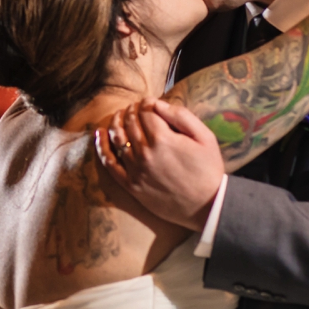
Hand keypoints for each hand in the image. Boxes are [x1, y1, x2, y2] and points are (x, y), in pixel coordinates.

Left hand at [97, 100, 223, 230]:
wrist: (206, 206)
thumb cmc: (208, 170)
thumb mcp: (205, 137)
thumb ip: (181, 116)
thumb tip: (158, 103)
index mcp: (163, 139)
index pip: (146, 111)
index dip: (146, 103)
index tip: (149, 102)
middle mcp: (145, 153)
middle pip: (130, 122)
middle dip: (131, 110)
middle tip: (134, 107)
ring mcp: (135, 170)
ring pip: (117, 138)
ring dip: (116, 122)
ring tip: (118, 115)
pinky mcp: (131, 185)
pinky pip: (109, 163)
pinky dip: (102, 146)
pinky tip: (99, 134)